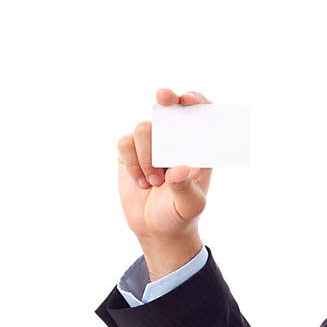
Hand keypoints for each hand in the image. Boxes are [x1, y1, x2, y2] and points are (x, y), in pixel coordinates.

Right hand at [117, 89, 212, 273]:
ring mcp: (152, 144)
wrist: (156, 229)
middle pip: (170, 107)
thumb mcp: (189, 206)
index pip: (202, 114)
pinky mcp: (131, 152)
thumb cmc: (181, 215)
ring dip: (147, 156)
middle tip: (164, 97)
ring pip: (144, 128)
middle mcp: (176, 140)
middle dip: (168, 99)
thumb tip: (179, 171)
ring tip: (155, 183)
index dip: (196, 101)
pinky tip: (142, 183)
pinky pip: (125, 143)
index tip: (187, 99)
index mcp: (199, 148)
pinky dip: (132, 163)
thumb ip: (185, 188)